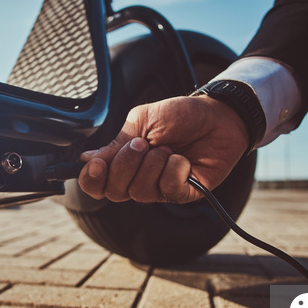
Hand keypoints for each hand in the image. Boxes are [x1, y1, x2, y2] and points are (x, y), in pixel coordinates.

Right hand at [78, 95, 249, 202]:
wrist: (218, 115)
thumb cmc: (181, 115)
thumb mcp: (143, 119)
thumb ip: (117, 141)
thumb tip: (88, 158)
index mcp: (125, 161)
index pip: (98, 184)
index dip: (92, 179)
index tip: (97, 164)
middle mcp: (140, 178)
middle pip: (115, 191)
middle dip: (126, 165)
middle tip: (144, 143)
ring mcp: (162, 187)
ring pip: (140, 193)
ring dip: (153, 165)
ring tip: (168, 148)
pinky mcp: (185, 193)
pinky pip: (168, 190)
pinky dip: (174, 170)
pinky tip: (182, 159)